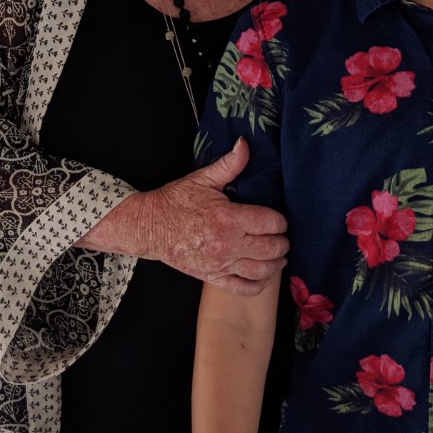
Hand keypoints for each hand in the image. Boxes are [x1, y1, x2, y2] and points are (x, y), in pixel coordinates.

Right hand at [136, 139, 288, 294]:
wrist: (149, 226)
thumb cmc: (176, 201)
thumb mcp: (202, 178)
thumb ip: (229, 164)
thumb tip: (245, 144)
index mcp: (228, 218)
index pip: (271, 223)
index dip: (280, 221)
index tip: (278, 219)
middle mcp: (228, 244)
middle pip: (271, 248)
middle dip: (282, 242)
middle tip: (282, 237)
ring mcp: (221, 264)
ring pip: (262, 270)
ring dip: (275, 264)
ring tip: (278, 257)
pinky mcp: (213, 277)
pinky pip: (243, 288)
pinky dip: (258, 285)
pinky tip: (263, 276)